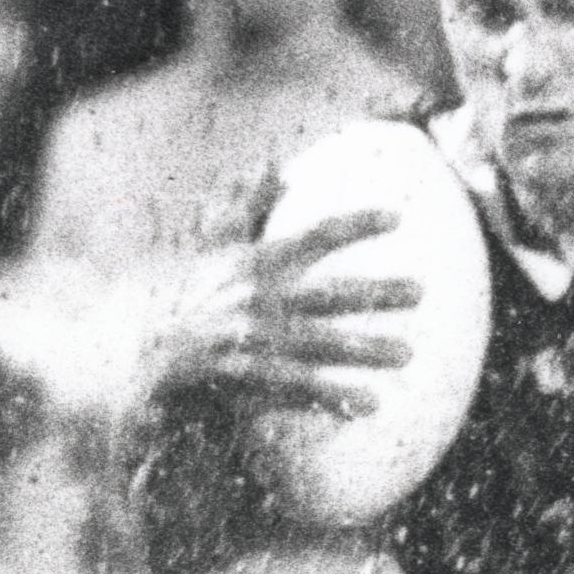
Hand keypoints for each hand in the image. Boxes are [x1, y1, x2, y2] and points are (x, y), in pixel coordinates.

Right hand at [142, 173, 416, 417]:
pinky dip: (336, 398)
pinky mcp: (250, 382)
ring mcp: (255, 343)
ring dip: (367, 350)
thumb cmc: (192, 301)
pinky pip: (300, 391)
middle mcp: (259, 301)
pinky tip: (370, 404)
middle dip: (376, 292)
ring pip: (322, 345)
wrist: (150, 360)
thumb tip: (273, 169)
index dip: (355, 225)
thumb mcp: (216, 249)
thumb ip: (248, 209)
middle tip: (422, 290)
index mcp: (255, 264)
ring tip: (409, 354)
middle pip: (329, 293)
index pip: (313, 237)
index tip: (398, 218)